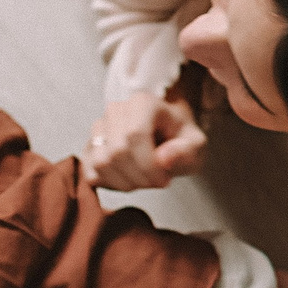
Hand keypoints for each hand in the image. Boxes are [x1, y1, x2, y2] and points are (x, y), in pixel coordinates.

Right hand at [85, 91, 206, 189]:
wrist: (165, 133)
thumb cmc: (180, 137)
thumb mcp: (196, 144)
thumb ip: (187, 151)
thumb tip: (163, 159)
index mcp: (143, 103)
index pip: (134, 136)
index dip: (148, 165)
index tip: (164, 180)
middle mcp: (116, 110)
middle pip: (117, 153)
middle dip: (139, 177)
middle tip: (156, 181)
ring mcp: (99, 127)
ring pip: (101, 163)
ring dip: (124, 182)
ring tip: (144, 179)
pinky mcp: (90, 145)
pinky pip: (90, 171)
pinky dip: (110, 184)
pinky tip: (128, 180)